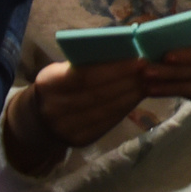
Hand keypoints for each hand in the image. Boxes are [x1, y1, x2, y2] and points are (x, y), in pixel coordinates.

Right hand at [19, 57, 149, 154]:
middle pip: (100, 93)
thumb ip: (84, 63)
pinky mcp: (80, 140)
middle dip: (129, 80)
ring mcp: (67, 128)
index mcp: (49, 84)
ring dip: (132, 94)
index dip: (114, 68)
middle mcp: (55, 109)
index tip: (140, 59)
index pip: (85, 75)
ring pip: (107, 109)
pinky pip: (108, 122)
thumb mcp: (60, 70)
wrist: (38, 120)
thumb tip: (123, 51)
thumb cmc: (58, 85)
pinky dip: (126, 107)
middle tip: (152, 69)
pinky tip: (139, 96)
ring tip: (150, 81)